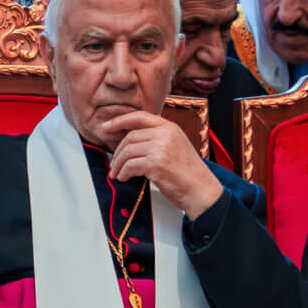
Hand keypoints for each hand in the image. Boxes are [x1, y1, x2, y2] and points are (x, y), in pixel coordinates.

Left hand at [97, 110, 223, 218]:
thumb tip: (131, 141)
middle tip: (113, 163)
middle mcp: (165, 134)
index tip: (106, 127)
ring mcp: (161, 148)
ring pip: (127, 151)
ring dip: (118, 165)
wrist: (201, 190)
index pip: (139, 116)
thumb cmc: (189, 174)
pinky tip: (124, 178)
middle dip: (117, 152)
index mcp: (170, 127)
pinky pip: (130, 166)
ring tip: (117, 174)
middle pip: (130, 136)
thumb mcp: (176, 146)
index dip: (119, 121)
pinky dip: (123, 173)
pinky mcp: (156, 164)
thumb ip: (157, 139)